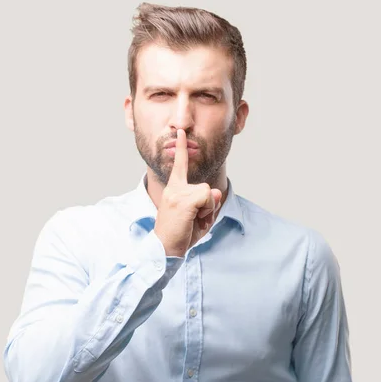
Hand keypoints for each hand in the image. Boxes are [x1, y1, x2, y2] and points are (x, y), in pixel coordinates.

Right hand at [154, 129, 221, 256]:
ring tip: (192, 221)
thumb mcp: (199, 216)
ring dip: (207, 210)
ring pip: (208, 193)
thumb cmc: (180, 234)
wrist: (165, 249)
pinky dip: (207, 211)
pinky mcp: (183, 200)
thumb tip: (215, 191)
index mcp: (174, 190)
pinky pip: (208, 198)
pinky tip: (194, 220)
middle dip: (207, 207)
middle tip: (193, 221)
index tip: (180, 132)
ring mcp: (177, 193)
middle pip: (205, 188)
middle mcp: (174, 188)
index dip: (181, 148)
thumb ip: (209, 202)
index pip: (179, 166)